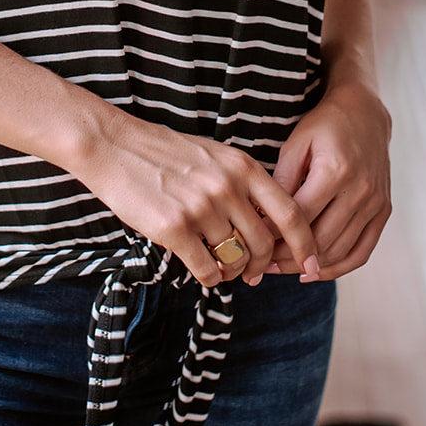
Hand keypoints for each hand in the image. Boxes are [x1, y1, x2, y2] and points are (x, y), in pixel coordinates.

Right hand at [84, 106, 321, 288]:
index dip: (305, 241)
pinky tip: (204, 274)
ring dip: (233, 273)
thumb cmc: (163, 153)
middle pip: (263, 243)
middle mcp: (227, 187)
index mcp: (243, 167)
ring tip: (224, 271)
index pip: (290, 212)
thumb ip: (242, 185)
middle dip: (262, 265)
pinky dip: (210, 279)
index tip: (310, 260)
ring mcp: (202, 208)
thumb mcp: (214, 157)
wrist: (115, 146)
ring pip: (235, 259)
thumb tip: (266, 227)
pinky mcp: (175, 228)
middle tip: (254, 275)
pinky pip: (206, 269)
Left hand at [265, 83, 392, 280]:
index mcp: (335, 171)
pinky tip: (315, 272)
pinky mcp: (384, 210)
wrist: (365, 113)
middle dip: (288, 258)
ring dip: (309, 266)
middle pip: (320, 240)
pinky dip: (339, 267)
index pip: (300, 217)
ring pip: (339, 251)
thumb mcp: (296, 144)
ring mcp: (375, 203)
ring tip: (281, 270)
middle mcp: (360, 190)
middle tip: (262, 265)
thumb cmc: (324, 126)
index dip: (274, 235)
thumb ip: (282, 181)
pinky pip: (363, 251)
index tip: (252, 243)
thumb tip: (264, 219)